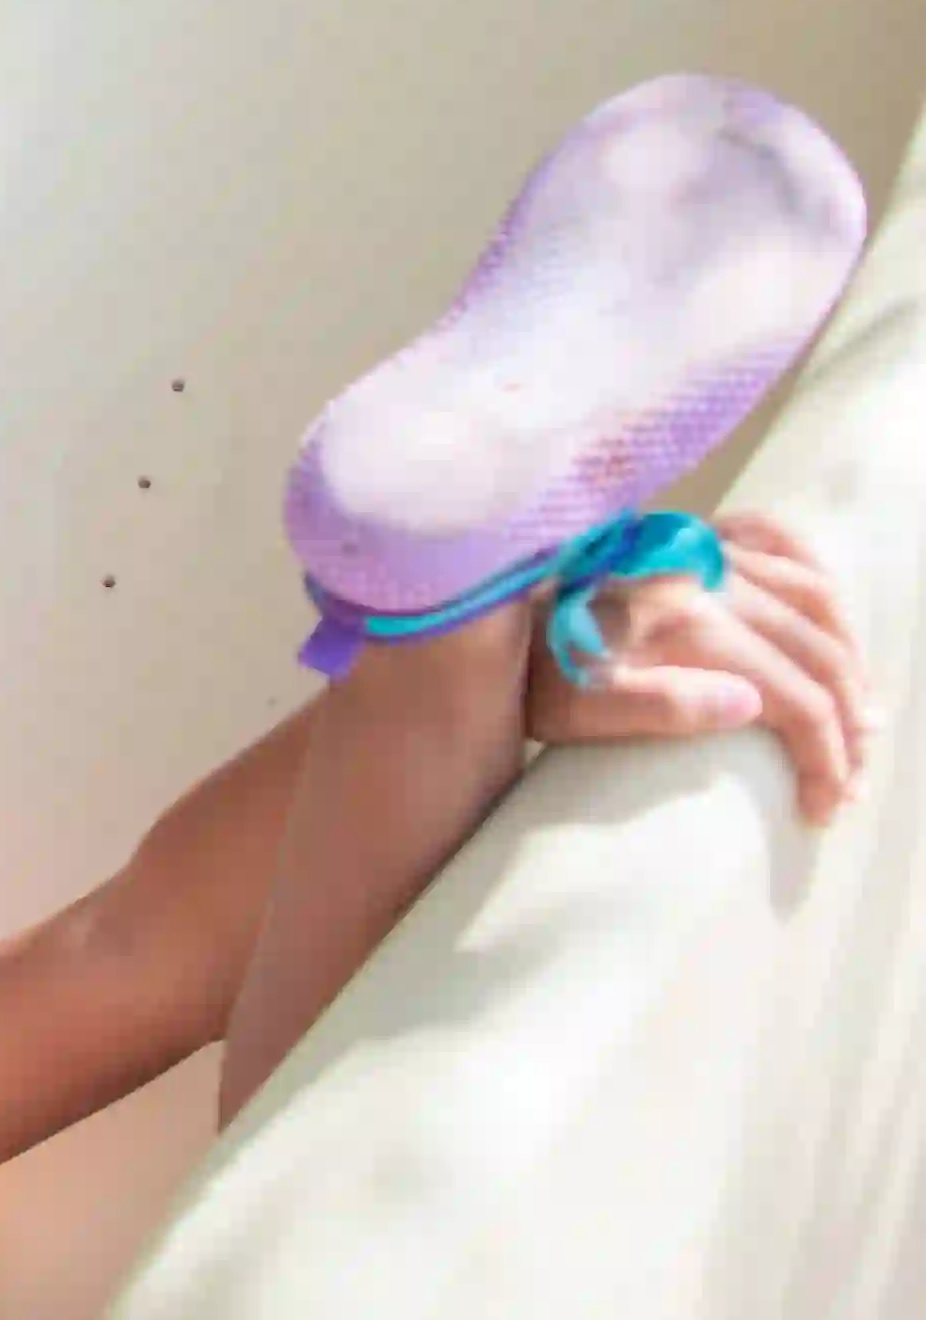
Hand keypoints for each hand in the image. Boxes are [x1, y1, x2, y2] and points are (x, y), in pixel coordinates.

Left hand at [529, 512, 873, 826]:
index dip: (826, 758)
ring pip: (815, 595)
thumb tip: (752, 705)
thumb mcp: (576, 709)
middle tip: (853, 775)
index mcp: (688, 626)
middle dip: (849, 720)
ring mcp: (703, 550)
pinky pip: (774, 538)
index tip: (826, 806)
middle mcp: (710, 579)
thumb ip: (660, 708)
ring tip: (858, 712)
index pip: (794, 698)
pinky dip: (812, 575)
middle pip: (820, 652)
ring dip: (849, 654)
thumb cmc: (528, 669)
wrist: (482, 608)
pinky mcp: (688, 536)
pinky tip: (825, 616)